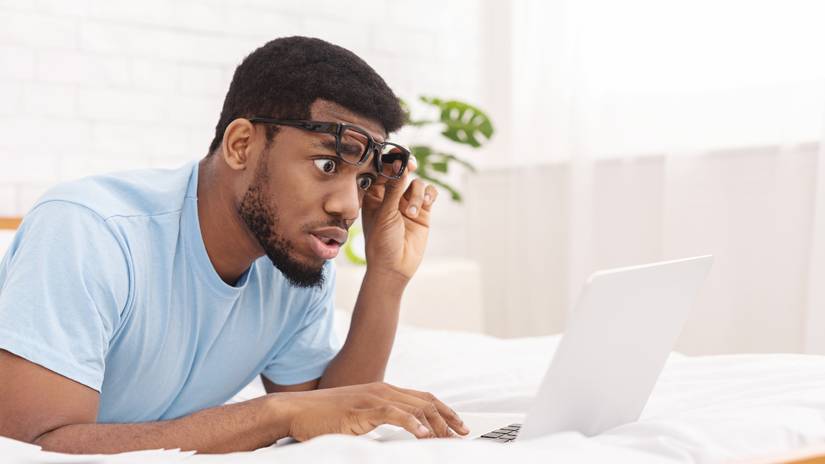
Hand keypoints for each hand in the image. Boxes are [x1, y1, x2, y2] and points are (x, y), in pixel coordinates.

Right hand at [275, 382, 467, 440]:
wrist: (296, 410)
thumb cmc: (324, 415)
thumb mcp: (359, 415)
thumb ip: (379, 418)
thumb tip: (400, 429)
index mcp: (383, 391)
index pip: (423, 398)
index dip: (444, 410)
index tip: (459, 425)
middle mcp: (382, 391)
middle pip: (425, 402)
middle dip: (447, 418)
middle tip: (462, 433)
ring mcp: (372, 398)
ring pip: (413, 408)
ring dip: (434, 424)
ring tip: (448, 438)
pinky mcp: (361, 409)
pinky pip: (391, 415)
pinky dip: (410, 423)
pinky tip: (422, 434)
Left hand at [361, 157, 437, 280]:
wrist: (395, 267)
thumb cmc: (382, 242)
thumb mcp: (386, 213)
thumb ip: (394, 188)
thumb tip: (400, 164)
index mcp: (374, 195)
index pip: (382, 171)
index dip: (390, 161)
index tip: (397, 156)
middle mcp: (391, 197)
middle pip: (401, 172)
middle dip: (406, 167)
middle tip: (411, 164)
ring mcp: (407, 203)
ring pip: (416, 184)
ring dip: (417, 194)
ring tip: (412, 213)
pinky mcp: (423, 211)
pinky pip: (429, 193)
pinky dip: (429, 194)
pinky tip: (426, 204)